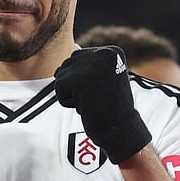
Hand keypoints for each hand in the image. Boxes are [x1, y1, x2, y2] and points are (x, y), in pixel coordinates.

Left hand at [53, 46, 150, 162]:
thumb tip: (62, 64)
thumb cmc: (110, 107)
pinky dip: (67, 101)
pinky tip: (85, 106)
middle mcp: (102, 53)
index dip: (85, 79)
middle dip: (76, 85)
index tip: (103, 91)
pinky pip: (58, 88)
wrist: (120, 129)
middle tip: (96, 97)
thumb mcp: (105, 78)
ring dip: (71, 93)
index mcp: (111, 51)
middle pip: (68, 64)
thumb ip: (88, 65)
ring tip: (91, 101)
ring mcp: (90, 66)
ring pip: (61, 75)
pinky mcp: (78, 79)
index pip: (79, 57)